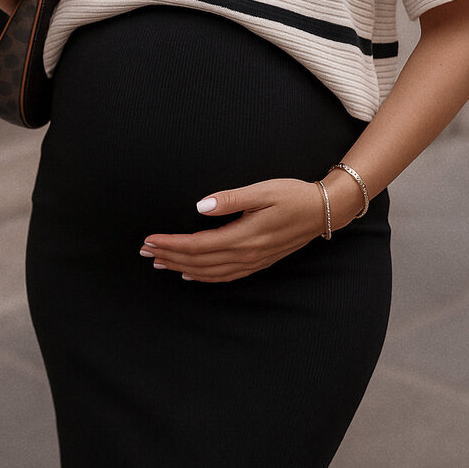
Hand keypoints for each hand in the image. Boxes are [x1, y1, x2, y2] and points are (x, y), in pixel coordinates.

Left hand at [140, 175, 363, 282]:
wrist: (324, 210)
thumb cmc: (293, 194)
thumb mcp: (262, 190)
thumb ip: (230, 199)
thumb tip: (200, 206)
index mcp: (244, 236)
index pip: (197, 245)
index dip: (171, 244)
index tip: (150, 239)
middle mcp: (246, 254)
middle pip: (199, 262)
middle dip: (169, 257)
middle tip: (144, 251)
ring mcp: (253, 261)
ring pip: (209, 272)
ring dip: (182, 268)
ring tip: (160, 262)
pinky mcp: (258, 262)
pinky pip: (225, 276)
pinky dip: (204, 277)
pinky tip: (191, 274)